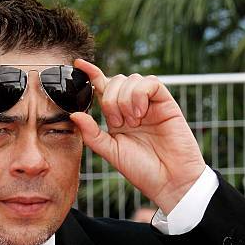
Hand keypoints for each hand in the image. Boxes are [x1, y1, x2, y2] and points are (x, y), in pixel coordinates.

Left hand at [70, 59, 205, 214]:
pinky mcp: (165, 103)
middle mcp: (132, 108)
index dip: (91, 74)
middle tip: (117, 123)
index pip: (102, 89)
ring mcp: (149, 104)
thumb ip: (92, 134)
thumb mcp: (111, 152)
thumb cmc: (142, 170)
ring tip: (132, 121)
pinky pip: (150, 83)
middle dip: (110, 100)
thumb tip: (74, 114)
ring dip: (124, 99)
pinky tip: (141, 113)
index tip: (78, 64)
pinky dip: (140, 94)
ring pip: (131, 79)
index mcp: (117, 118)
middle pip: (115, 81)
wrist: (170, 180)